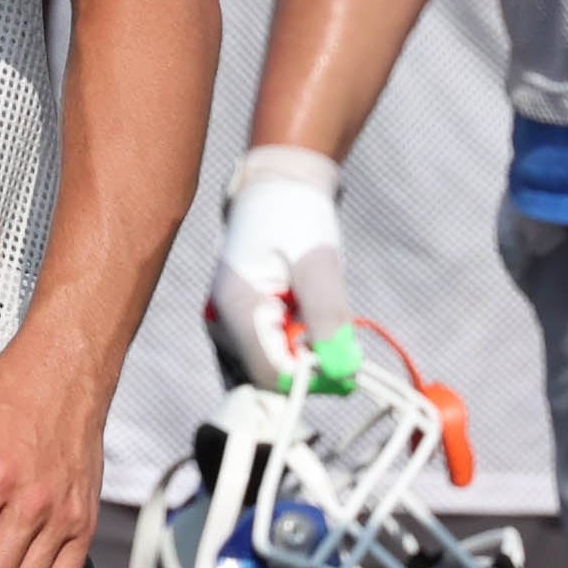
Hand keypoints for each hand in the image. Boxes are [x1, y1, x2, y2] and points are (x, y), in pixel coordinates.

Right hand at [204, 145, 349, 385]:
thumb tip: (342, 370)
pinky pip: (263, 358)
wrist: (275, 188)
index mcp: (236, 307)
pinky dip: (290, 352)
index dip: (313, 378)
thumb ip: (328, 317)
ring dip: (299, 359)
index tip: (347, 363)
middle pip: (267, 379)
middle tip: (335, 337)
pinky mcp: (234, 328)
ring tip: (313, 319)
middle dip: (307, 368)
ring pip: (265, 372)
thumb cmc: (296, 217)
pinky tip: (302, 326)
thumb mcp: (319, 262)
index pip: (271, 374)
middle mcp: (221, 324)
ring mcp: (224, 328)